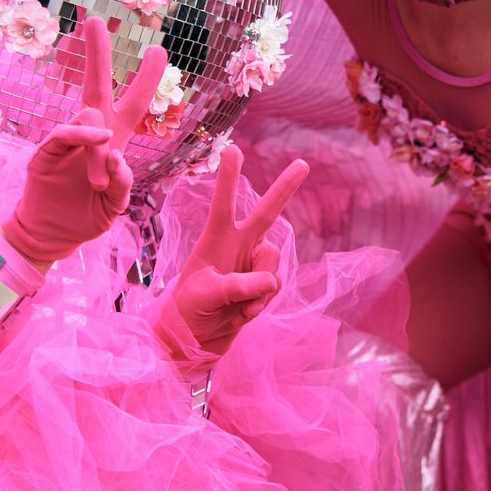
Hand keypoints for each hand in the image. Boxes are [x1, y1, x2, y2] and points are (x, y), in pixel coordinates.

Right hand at [1, 20, 168, 263]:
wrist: (51, 236)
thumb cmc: (86, 217)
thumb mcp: (114, 205)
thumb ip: (121, 183)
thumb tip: (114, 153)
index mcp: (114, 142)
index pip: (132, 103)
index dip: (145, 79)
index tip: (158, 50)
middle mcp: (90, 134)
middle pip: (96, 86)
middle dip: (97, 53)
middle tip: (96, 20)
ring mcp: (67, 141)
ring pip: (88, 113)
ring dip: (99, 141)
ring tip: (96, 182)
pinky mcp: (46, 153)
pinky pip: (64, 134)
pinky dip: (81, 135)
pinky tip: (96, 142)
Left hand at [168, 144, 308, 357]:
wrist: (193, 341)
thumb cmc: (187, 311)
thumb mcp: (206, 296)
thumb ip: (238, 285)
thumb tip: (270, 282)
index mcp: (215, 240)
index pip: (223, 204)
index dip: (228, 178)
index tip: (233, 149)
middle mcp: (238, 246)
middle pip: (267, 213)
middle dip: (285, 188)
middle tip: (303, 164)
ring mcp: (252, 265)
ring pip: (273, 264)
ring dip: (260, 289)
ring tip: (238, 307)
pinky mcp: (262, 286)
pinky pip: (275, 287)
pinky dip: (262, 304)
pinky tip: (243, 313)